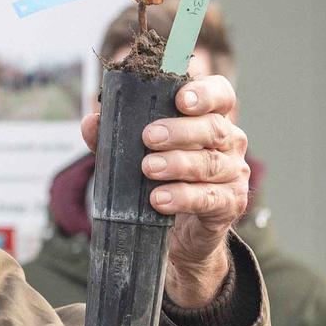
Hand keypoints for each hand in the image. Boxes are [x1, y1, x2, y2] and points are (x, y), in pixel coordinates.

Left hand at [80, 74, 249, 307]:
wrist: (179, 231)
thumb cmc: (160, 180)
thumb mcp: (134, 156)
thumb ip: (114, 138)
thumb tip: (91, 121)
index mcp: (210, 120)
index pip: (220, 95)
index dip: (205, 94)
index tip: (181, 99)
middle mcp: (229, 142)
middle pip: (213, 129)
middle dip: (180, 131)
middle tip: (149, 137)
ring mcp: (233, 173)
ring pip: (211, 164)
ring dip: (178, 164)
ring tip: (148, 168)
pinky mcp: (230, 204)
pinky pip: (210, 198)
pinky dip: (183, 198)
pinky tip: (160, 200)